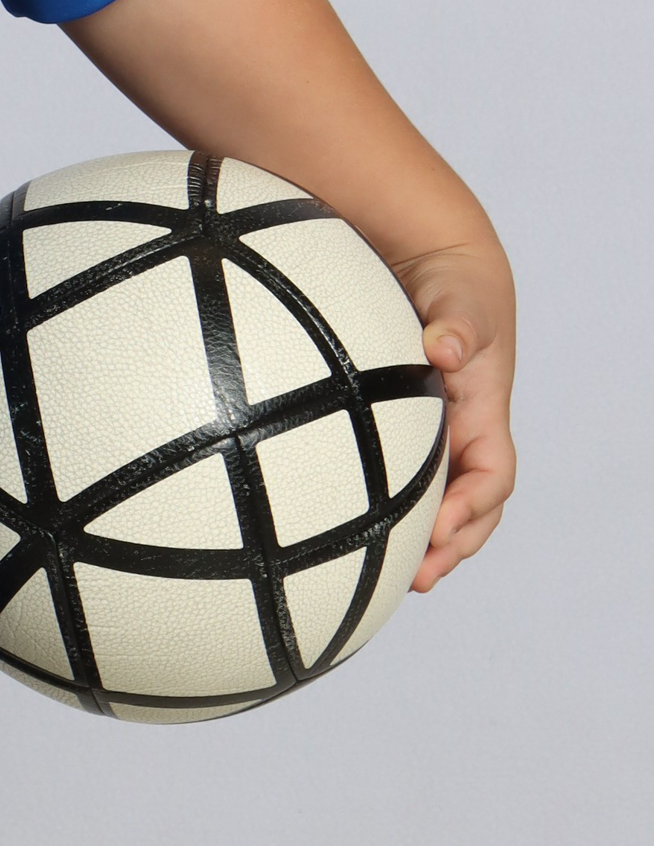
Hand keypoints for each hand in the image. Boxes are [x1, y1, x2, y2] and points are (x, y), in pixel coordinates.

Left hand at [396, 239, 516, 589]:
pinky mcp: (400, 431)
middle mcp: (462, 434)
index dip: (474, 506)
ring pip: (435, 502)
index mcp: (483, 415)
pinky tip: (351, 528)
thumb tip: (443, 345)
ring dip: (423, 542)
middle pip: (470, 508)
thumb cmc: (455, 288)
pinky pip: (399, 479)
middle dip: (451, 546)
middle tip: (420, 577)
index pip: (493, 475)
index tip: (442, 527)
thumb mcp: (461, 301)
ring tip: (395, 576)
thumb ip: (457, 323)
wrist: (437, 268)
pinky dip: (387, 509)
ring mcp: (432, 436)